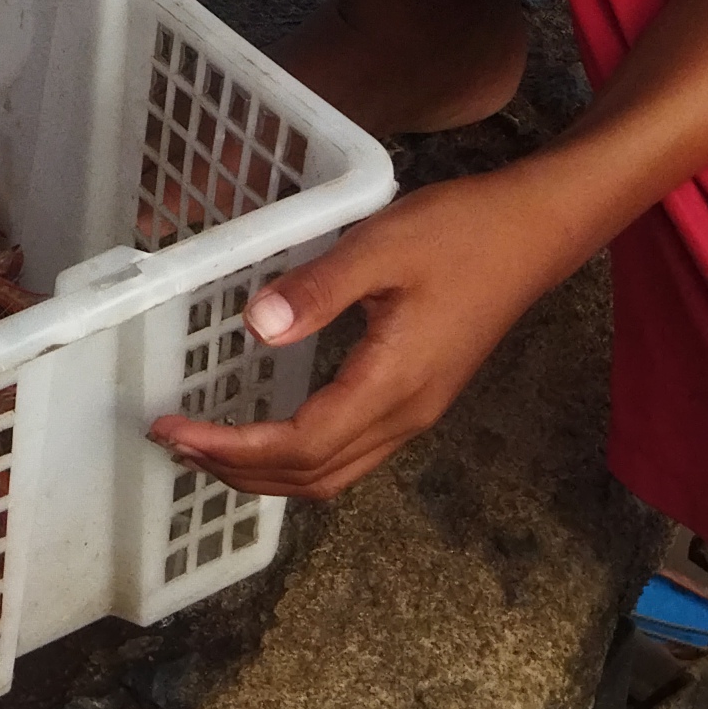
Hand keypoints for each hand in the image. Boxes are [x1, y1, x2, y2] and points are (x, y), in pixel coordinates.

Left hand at [145, 168, 585, 498]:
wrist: (534, 232)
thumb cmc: (461, 231)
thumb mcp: (382, 246)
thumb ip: (318, 289)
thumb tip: (255, 328)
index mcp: (393, 385)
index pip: (300, 445)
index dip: (231, 447)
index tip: (173, 429)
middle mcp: (406, 414)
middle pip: (312, 476)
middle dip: (239, 470)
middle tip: (174, 443)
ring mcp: (417, 411)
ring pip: (333, 473)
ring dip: (268, 471)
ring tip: (209, 447)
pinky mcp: (420, 396)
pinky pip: (351, 452)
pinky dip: (300, 455)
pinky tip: (272, 429)